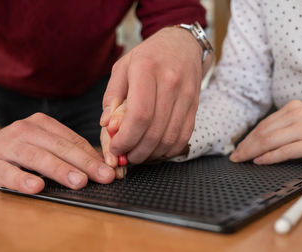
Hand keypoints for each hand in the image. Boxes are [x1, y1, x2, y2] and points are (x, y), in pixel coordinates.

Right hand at [0, 113, 115, 193]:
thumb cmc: (20, 147)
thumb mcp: (43, 143)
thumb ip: (69, 152)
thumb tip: (102, 167)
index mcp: (43, 124)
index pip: (73, 140)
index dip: (94, 155)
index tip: (112, 169)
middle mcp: (26, 131)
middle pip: (59, 147)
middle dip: (85, 162)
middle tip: (104, 176)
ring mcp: (7, 146)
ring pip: (37, 157)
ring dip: (60, 170)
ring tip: (80, 181)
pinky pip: (8, 173)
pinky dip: (23, 180)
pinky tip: (37, 187)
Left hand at [100, 26, 203, 163]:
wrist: (182, 45)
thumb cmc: (147, 57)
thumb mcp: (122, 68)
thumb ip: (111, 98)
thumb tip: (107, 127)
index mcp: (147, 70)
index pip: (139, 116)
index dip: (126, 139)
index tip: (116, 148)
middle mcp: (170, 83)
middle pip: (155, 132)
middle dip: (137, 152)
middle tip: (125, 156)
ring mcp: (186, 96)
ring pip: (170, 138)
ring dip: (152, 154)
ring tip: (138, 154)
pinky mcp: (195, 106)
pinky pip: (183, 137)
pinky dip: (168, 150)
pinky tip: (155, 149)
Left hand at [230, 100, 301, 165]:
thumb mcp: (301, 123)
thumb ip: (281, 128)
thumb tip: (255, 142)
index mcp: (292, 108)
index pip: (263, 125)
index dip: (248, 138)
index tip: (237, 149)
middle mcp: (298, 115)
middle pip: (263, 132)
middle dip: (246, 146)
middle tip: (235, 157)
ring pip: (270, 141)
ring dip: (253, 153)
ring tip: (243, 160)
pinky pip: (284, 151)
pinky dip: (269, 157)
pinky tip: (259, 162)